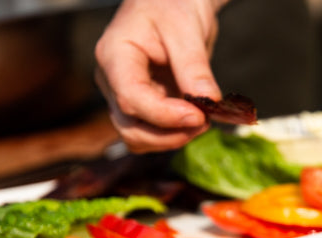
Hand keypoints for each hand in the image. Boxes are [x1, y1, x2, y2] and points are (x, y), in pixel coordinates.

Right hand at [94, 0, 228, 152]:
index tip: (199, 116)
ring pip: (139, 138)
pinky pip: (151, 134)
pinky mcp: (142, 106)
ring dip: (172, 139)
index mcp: (115, 56)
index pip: (131, 98)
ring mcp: (125, 96)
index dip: (165, 115)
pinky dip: (174, 135)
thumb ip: (194, 68)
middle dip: (170, 134)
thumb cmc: (172, 4)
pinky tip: (195, 120)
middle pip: (131, 128)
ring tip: (203, 120)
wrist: (172, 3)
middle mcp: (112, 81)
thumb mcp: (186, 29)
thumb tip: (208, 103)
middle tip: (206, 121)